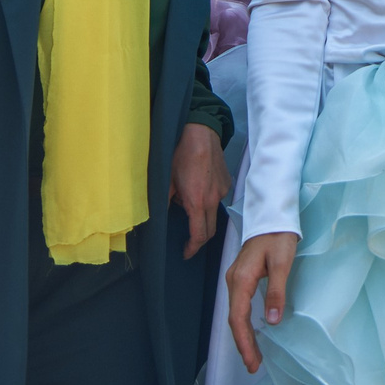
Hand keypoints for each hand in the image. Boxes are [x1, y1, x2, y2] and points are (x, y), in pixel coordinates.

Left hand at [171, 123, 229, 259]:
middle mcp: (213, 200)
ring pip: (213, 214)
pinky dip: (207, 202)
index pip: (199, 235)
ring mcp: (222, 191)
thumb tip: (158, 218)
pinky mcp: (226, 183)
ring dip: (202, 217)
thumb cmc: (180, 154)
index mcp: (197, 202)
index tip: (185, 252)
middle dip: (199, 239)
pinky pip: (217, 199)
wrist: (201, 132)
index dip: (192, 248)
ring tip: (186, 204)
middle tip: (187, 241)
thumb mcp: (166, 180)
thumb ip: (163, 202)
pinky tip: (197, 189)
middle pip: (210, 230)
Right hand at [225, 231, 298, 374]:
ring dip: (243, 336)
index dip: (244, 342)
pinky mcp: (241, 279)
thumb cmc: (278, 237)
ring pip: (235, 314)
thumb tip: (272, 321)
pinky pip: (239, 307)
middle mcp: (233, 281)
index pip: (238, 317)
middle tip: (253, 366)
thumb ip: (276, 292)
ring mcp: (235, 280)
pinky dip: (244, 324)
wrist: (272, 217)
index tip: (252, 361)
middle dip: (243, 344)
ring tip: (253, 357)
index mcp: (241, 279)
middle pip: (234, 319)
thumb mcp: (282, 264)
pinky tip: (252, 334)